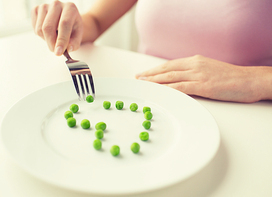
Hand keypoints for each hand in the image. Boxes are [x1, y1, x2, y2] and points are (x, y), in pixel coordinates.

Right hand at [31, 1, 82, 55]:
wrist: (67, 19)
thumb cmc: (73, 27)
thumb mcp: (78, 35)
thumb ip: (74, 43)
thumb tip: (67, 48)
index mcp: (70, 8)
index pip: (64, 24)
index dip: (61, 40)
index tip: (59, 52)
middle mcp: (57, 4)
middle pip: (48, 27)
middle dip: (51, 43)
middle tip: (56, 52)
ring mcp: (44, 6)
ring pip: (40, 29)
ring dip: (46, 40)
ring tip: (55, 39)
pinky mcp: (36, 10)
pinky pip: (35, 28)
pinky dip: (41, 35)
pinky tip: (49, 33)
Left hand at [136, 55, 262, 102]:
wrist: (249, 80)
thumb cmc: (230, 77)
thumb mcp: (209, 70)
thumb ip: (194, 73)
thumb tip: (180, 80)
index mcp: (195, 61)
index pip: (170, 65)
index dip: (155, 70)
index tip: (145, 74)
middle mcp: (194, 65)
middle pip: (167, 70)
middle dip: (150, 75)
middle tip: (138, 79)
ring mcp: (198, 75)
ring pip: (171, 77)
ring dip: (155, 81)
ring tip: (144, 84)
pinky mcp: (204, 86)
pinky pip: (182, 87)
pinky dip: (168, 89)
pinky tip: (159, 92)